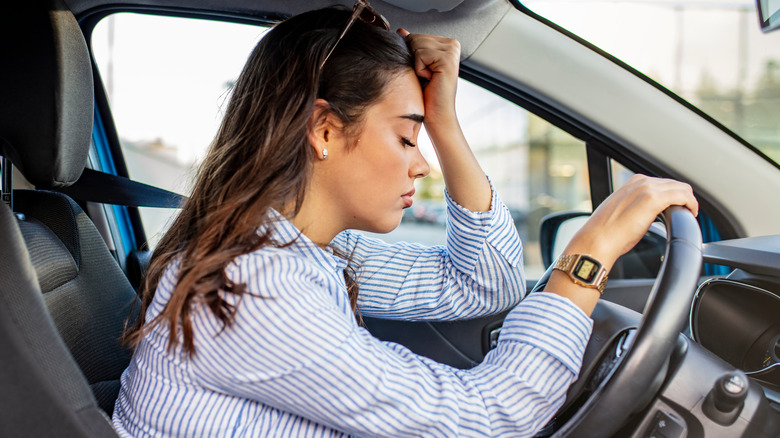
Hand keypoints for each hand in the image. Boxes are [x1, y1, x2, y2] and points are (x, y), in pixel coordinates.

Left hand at [396, 29, 459, 130]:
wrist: (437, 115)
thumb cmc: (428, 94)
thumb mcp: (417, 66)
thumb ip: (412, 46)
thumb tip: (401, 31)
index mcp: (447, 44)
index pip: (416, 36)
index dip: (413, 56)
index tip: (425, 71)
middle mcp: (452, 45)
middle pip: (415, 38)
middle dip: (414, 59)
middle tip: (426, 76)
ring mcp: (452, 51)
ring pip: (416, 45)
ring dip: (416, 65)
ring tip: (428, 78)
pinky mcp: (448, 59)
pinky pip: (420, 54)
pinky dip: (419, 69)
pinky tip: (430, 79)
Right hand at [545, 174, 697, 314]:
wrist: (597, 240)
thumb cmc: (606, 233)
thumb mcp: (622, 212)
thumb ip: (635, 207)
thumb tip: (645, 216)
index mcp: (632, 183)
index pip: (663, 183)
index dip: (674, 196)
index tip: (677, 208)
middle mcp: (640, 182)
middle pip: (675, 184)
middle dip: (683, 198)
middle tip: (686, 214)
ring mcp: (647, 189)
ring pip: (682, 188)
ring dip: (688, 201)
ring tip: (688, 215)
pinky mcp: (653, 199)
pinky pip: (683, 196)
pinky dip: (691, 204)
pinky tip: (691, 214)